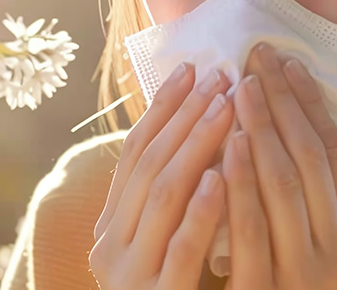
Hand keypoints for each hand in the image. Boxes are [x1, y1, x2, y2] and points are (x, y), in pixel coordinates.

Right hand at [90, 63, 234, 288]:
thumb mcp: (165, 244)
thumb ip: (174, 201)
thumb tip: (201, 133)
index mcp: (110, 228)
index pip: (133, 155)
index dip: (162, 109)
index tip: (191, 68)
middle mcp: (111, 247)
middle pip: (148, 167)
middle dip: (185, 118)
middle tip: (218, 77)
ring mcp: (130, 275)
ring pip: (162, 197)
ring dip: (196, 147)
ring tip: (226, 107)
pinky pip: (180, 249)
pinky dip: (201, 210)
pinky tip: (224, 177)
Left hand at [222, 42, 336, 288]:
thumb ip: (336, 199)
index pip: (336, 157)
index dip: (312, 106)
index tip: (288, 63)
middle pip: (309, 163)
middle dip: (282, 105)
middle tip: (256, 60)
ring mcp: (307, 276)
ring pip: (283, 190)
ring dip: (261, 133)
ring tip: (239, 90)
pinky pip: (252, 235)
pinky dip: (239, 188)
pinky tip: (224, 152)